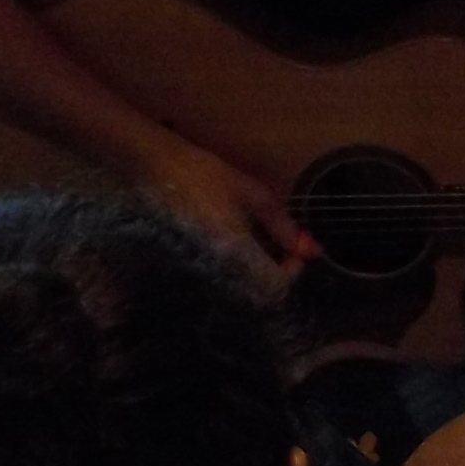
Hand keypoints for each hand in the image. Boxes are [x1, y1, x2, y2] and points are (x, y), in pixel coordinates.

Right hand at [144, 140, 314, 288]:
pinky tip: (237, 239)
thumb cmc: (203, 175)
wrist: (153, 171)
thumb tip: (311, 250)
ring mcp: (201, 271)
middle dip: (276, 272)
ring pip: (241, 288)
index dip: (292, 271)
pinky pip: (224, 278)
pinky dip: (240, 265)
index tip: (296, 249)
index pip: (275, 286)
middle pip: (258, 294)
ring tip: (259, 239)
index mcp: (234, 252)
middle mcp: (216, 269)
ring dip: (259, 269)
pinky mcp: (190, 267)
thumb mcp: (253, 194)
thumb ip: (283, 226)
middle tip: (280, 245)